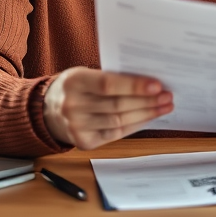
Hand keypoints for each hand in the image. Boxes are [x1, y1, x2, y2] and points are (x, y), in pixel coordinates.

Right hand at [43, 67, 173, 148]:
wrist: (47, 110)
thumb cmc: (75, 87)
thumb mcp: (85, 74)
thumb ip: (111, 77)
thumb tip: (148, 82)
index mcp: (74, 82)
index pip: (108, 85)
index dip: (134, 86)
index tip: (157, 85)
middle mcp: (72, 106)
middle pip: (117, 105)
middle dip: (147, 101)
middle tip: (168, 96)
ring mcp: (76, 127)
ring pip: (119, 121)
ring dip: (146, 114)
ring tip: (164, 106)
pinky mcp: (83, 142)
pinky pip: (115, 134)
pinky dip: (135, 125)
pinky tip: (148, 117)